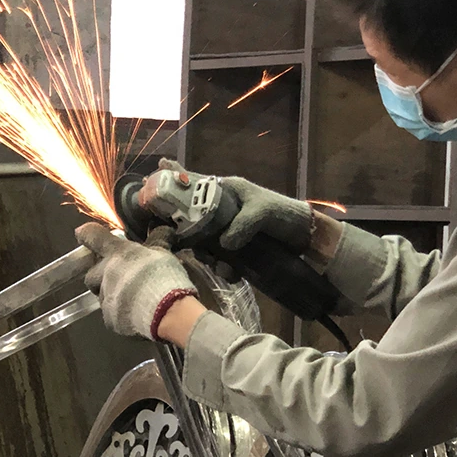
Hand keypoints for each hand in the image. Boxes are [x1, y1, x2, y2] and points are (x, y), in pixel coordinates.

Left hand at [76, 222, 198, 339]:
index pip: (93, 237)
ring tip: (135, 300)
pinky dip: (122, 316)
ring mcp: (106, 297)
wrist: (165, 311)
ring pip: (102, 296)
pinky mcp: (110, 319)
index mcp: (117, 253)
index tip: (82, 234)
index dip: (86, 235)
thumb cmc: (164, 278)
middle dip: (100, 277)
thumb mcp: (163, 253)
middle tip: (119, 278)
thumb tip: (162, 231)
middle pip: (91, 274)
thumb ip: (156, 242)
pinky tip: (137, 316)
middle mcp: (106, 274)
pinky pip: (112, 316)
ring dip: (113, 296)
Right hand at [157, 159, 312, 253]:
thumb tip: (223, 244)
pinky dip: (224, 268)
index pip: (192, 182)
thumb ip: (243, 224)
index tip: (148, 184)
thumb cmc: (285, 214)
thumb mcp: (264, 212)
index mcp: (226, 191)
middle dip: (189, 237)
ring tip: (223, 266)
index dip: (171, 182)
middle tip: (193, 247)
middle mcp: (222, 209)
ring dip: (209, 257)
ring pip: (203, 243)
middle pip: (190, 220)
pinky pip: (219, 259)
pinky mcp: (235, 249)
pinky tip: (235, 274)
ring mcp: (228, 230)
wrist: (308, 239)